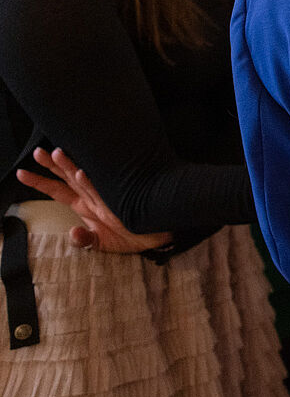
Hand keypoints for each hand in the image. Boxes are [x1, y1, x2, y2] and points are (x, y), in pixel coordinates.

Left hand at [15, 148, 170, 253]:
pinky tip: (81, 174)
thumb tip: (72, 234)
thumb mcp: (103, 244)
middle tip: (36, 152)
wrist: (160, 237)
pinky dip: (90, 182)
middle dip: (50, 166)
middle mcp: (94, 197)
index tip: (22, 172)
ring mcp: (106, 197)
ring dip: (68, 166)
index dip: (40, 181)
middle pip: (66, 178)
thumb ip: (85, 240)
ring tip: (56, 153)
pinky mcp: (119, 200)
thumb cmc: (134, 237)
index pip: (58, 190)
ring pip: (82, 179)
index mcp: (87, 206)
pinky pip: (101, 190)